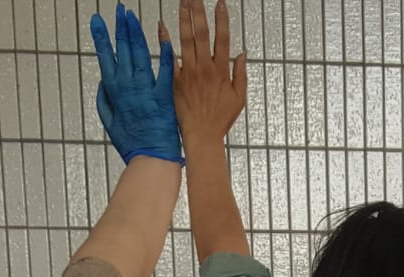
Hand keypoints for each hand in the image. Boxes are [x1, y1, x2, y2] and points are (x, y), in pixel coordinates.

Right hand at [92, 4, 180, 164]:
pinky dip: (164, 56)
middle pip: (123, 50)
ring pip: (140, 56)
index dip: (101, 37)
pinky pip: (164, 73)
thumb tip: (102, 82)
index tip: (98, 21)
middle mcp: (128, 88)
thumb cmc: (132, 143)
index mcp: (114, 92)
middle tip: (119, 9)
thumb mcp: (110, 122)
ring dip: (136, 34)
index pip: (106, 57)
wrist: (152, 159)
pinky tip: (163, 39)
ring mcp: (146, 91)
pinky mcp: (164, 97)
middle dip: (120, 28)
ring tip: (132, 16)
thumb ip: (104, 100)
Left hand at [176, 0, 244, 145]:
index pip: (222, 38)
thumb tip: (242, 54)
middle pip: (202, 33)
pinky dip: (165, 40)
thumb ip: (241, 74)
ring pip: (186, 40)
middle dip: (199, 11)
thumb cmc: (221, 120)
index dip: (222, 19)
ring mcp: (189, 73)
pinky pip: (169, 56)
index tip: (220, 3)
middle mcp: (205, 68)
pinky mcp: (176, 81)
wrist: (202, 136)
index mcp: (221, 71)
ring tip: (183, 2)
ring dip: (184, 18)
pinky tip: (161, 25)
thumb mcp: (239, 98)